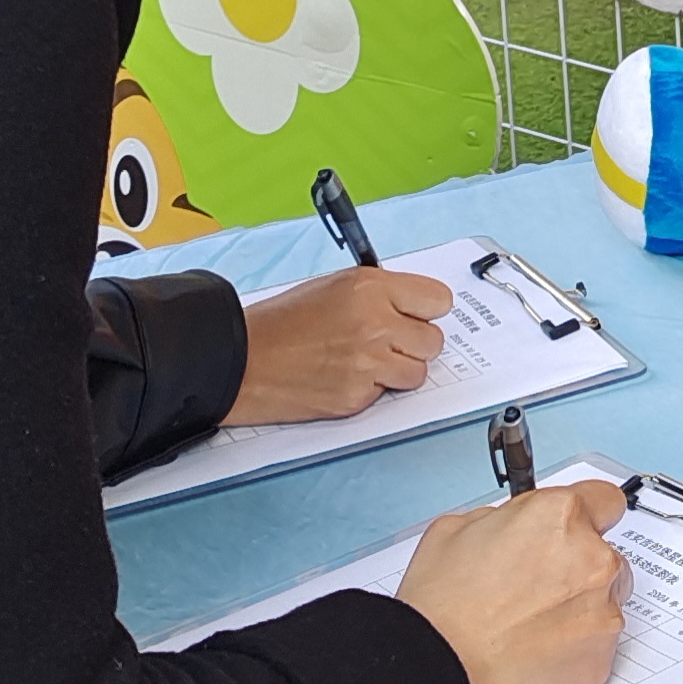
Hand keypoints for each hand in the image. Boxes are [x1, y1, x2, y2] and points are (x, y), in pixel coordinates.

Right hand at [228, 267, 452, 424]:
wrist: (243, 359)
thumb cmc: (282, 322)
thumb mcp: (335, 287)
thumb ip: (379, 295)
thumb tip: (413, 308)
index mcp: (372, 288)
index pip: (439, 300)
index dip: (425, 311)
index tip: (415, 316)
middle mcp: (376, 323)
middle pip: (434, 340)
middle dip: (413, 344)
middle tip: (386, 343)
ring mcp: (368, 362)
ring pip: (418, 372)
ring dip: (398, 371)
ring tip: (364, 362)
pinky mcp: (357, 396)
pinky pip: (387, 394)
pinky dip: (371, 390)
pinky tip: (343, 377)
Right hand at [396, 481, 629, 683]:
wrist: (438, 674)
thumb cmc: (440, 609)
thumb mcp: (455, 530)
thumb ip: (503, 518)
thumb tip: (515, 525)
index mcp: (560, 516)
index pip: (604, 500)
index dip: (587, 517)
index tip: (577, 531)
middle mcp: (593, 558)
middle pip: (605, 556)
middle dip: (578, 569)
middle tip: (535, 590)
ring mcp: (603, 611)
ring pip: (605, 602)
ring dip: (579, 610)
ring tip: (529, 628)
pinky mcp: (602, 659)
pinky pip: (597, 646)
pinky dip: (575, 649)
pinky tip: (534, 654)